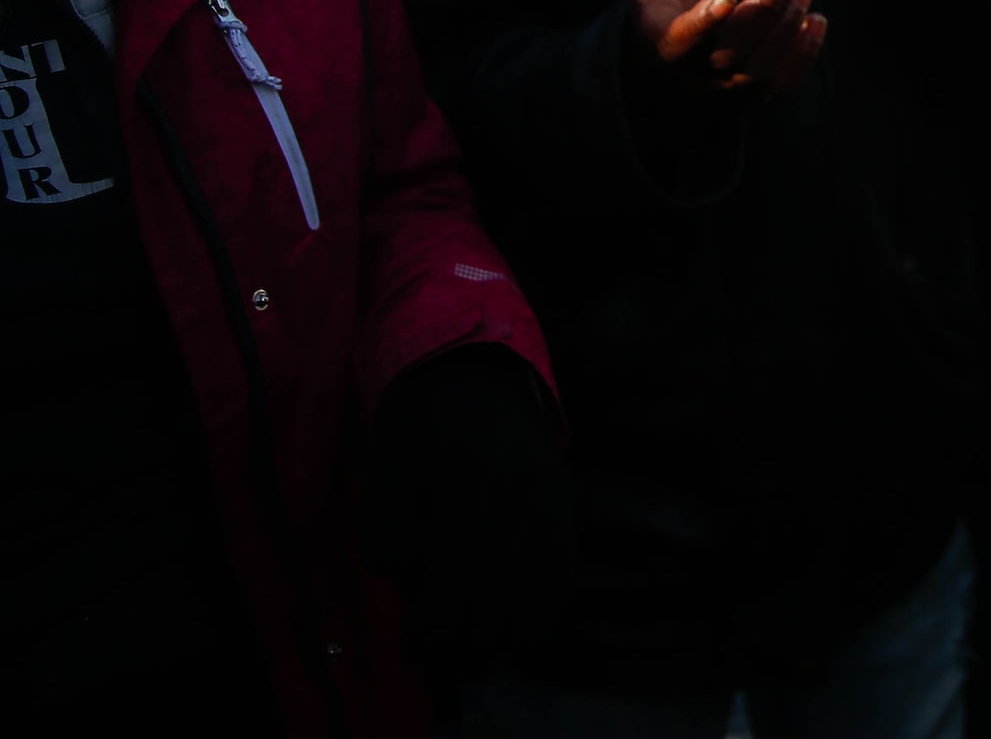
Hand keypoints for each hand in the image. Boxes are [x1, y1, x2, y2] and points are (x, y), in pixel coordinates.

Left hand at [364, 345, 574, 676]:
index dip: (431, 632)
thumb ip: (387, 519)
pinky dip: (546, 604)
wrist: (485, 367)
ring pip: (541, 594)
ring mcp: (554, 503)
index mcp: (474, 487)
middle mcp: (524, 500)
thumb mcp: (388, 456)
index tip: (413, 648)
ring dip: (509, 632)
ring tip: (479, 646)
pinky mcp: (569, 503)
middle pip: (500, 601)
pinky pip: (566, 570)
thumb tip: (403, 572)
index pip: (455, 586)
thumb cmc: (428, 414)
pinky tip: (520, 618)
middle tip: (441, 656)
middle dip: (467, 643)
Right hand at [572, 0, 824, 96]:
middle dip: (762, 11)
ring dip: (787, 27)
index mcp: (664, 46)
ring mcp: (728, 93)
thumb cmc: (662, 5)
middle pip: (732, 53)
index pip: (681, 42)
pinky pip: (783, 84)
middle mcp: (696, 78)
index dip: (703, 25)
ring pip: (761, 69)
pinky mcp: (757, 98)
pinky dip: (803, 56)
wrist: (680, 59)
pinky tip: (816, 20)